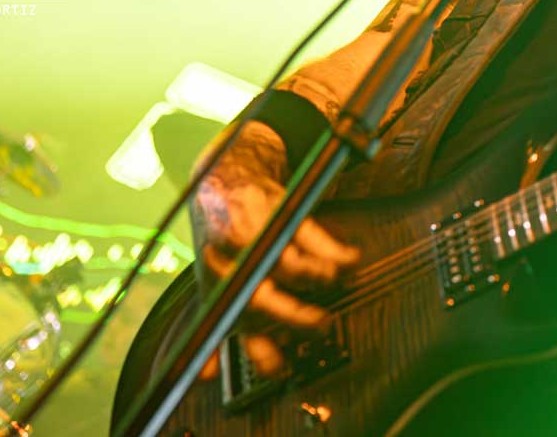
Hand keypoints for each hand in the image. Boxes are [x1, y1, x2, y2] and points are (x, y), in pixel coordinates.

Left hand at [189, 129, 359, 379]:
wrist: (227, 178)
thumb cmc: (224, 239)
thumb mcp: (214, 281)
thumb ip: (220, 327)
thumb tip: (206, 377)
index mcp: (216, 281)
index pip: (235, 321)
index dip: (259, 348)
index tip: (282, 367)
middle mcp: (230, 260)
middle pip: (261, 297)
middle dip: (295, 317)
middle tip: (321, 324)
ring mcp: (253, 232)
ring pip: (290, 265)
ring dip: (320, 278)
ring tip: (335, 284)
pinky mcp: (278, 207)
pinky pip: (313, 234)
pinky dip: (336, 251)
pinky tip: (350, 259)